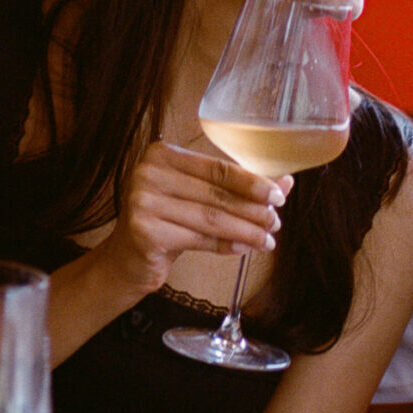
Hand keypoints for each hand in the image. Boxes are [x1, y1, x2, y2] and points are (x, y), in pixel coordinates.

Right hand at [112, 140, 286, 296]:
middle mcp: (148, 173)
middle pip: (215, 194)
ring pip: (210, 218)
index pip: (217, 168)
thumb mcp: (197, 198)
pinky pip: (198, 239)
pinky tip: (244, 248)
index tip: (278, 195)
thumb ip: (235, 187)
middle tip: (276, 222)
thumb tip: (285, 182)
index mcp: (162, 154)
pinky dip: (225, 245)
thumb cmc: (166, 222)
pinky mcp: (144, 232)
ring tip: (267, 240)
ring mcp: (142, 202)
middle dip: (252, 210)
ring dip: (245, 230)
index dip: (251, 182)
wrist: (127, 259)